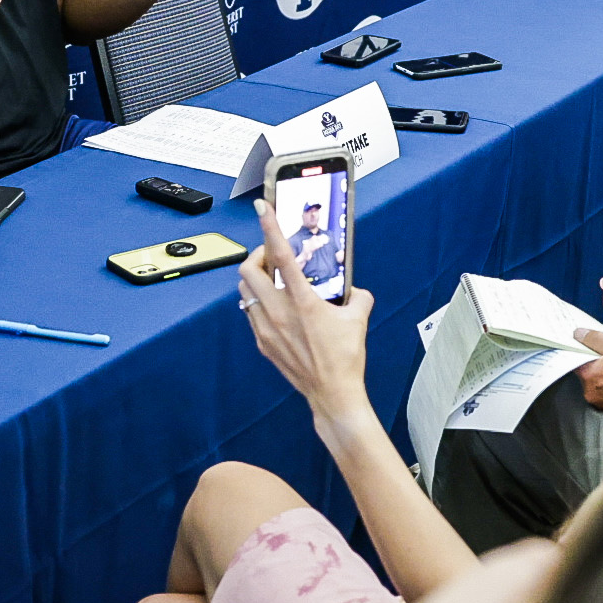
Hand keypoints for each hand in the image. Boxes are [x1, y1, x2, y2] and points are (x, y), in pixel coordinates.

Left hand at [239, 198, 371, 424]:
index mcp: (302, 301)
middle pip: (248, 270)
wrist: (333, 393)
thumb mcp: (358, 318)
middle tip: (271, 256)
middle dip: (257, 255)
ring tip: (272, 280)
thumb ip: (358, 296)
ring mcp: (266, 328)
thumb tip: (356, 290)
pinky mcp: (263, 343)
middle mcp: (279, 312)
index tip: (262, 209)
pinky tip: (275, 307)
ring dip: (255, 279)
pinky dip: (258, 302)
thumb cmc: (345, 358)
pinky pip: (250, 313)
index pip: (280, 255)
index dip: (269, 227)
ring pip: (244, 291)